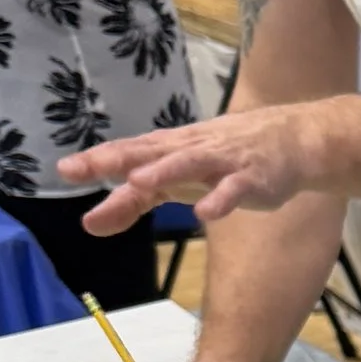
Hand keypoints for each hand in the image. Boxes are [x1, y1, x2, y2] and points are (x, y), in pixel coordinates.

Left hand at [56, 106, 325, 232]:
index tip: (64, 170)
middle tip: (82, 168)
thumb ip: (137, 200)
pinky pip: (235, 190)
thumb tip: (92, 222)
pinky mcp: (253, 179)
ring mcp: (223, 163)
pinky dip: (220, 200)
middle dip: (117, 159)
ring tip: (138, 181)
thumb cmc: (229, 158)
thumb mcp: (178, 179)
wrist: (296, 139)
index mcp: (171, 149)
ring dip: (164, 171)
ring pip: (189, 165)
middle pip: (150, 152)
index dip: (98, 160)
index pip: (130, 153)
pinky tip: (205, 214)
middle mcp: (191, 150)